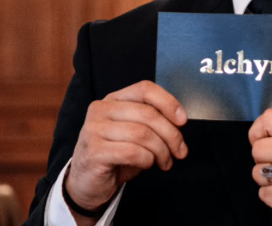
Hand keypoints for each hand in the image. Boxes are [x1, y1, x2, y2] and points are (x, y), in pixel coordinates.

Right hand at [65, 81, 187, 211]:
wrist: (88, 182)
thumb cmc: (116, 155)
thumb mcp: (135, 132)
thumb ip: (153, 122)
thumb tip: (180, 122)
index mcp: (114, 99)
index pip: (145, 89)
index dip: (168, 102)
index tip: (182, 121)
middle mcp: (101, 109)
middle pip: (148, 114)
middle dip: (171, 135)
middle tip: (180, 151)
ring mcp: (94, 129)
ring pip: (142, 134)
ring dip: (161, 151)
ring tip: (164, 162)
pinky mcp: (94, 151)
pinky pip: (132, 152)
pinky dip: (147, 160)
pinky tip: (146, 164)